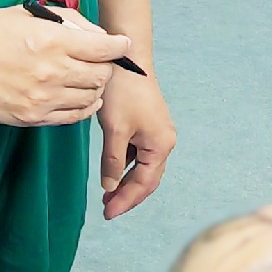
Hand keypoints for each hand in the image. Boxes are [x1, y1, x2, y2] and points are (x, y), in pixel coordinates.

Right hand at [0, 5, 134, 126]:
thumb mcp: (26, 15)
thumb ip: (65, 22)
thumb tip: (98, 37)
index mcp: (50, 40)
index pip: (103, 47)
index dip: (118, 45)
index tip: (122, 44)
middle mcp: (51, 71)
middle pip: (101, 75)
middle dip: (104, 66)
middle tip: (97, 61)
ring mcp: (42, 98)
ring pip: (91, 98)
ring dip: (93, 88)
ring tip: (83, 79)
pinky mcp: (32, 118)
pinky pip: (73, 117)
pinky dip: (82, 107)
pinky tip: (76, 96)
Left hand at [99, 72, 175, 218]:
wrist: (126, 57)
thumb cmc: (121, 92)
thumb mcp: (114, 130)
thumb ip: (112, 161)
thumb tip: (110, 188)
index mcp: (160, 146)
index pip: (143, 184)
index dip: (126, 201)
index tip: (108, 214)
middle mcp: (164, 141)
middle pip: (147, 178)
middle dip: (128, 195)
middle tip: (107, 209)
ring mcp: (157, 132)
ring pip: (142, 166)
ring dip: (126, 181)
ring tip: (107, 195)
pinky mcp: (148, 123)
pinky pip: (138, 153)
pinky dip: (126, 164)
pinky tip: (112, 170)